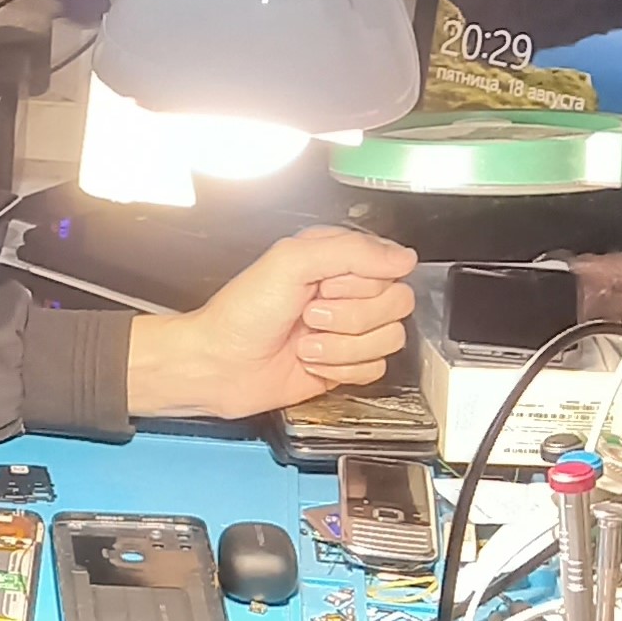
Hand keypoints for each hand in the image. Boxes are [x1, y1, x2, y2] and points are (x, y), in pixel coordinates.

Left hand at [125, 227, 415, 418]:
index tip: (325, 287)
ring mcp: (347, 329)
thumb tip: (403, 258)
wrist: (218, 364)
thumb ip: (351, 252)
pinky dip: (341, 369)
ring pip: (389, 338)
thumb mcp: (291, 262)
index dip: (361, 283)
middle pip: (397, 303)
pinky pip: (375, 368)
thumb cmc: (242, 313)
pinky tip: (311, 362)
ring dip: (342, 346)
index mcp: (336, 258)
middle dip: (351, 317)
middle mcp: (346, 291)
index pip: (390, 267)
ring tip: (305, 342)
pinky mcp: (345, 363)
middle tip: (310, 316)